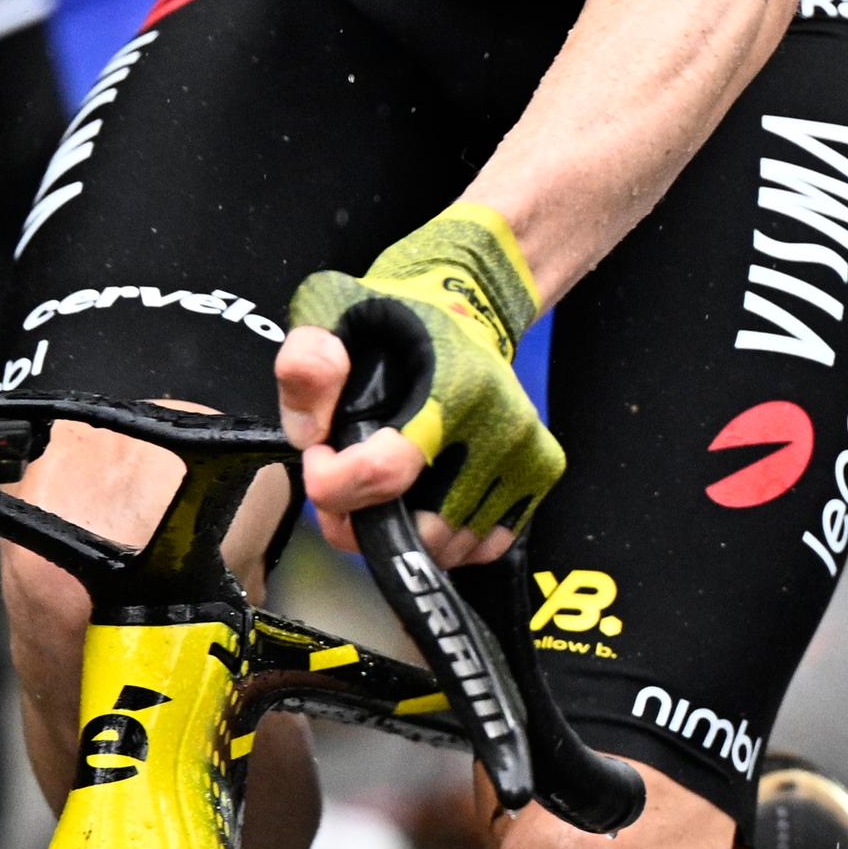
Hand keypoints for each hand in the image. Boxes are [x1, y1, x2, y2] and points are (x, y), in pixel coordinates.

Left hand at [279, 203, 561, 567]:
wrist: (467, 302)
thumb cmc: (393, 314)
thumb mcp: (331, 309)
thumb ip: (306, 363)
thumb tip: (310, 434)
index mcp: (454, 385)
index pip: (387, 471)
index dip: (332, 482)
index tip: (317, 456)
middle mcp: (502, 426)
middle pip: (422, 530)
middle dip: (360, 524)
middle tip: (339, 489)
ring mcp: (528, 456)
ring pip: (450, 546)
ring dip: (400, 534)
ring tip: (374, 489)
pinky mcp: (541, 474)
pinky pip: (484, 544)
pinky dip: (444, 538)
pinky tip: (420, 497)